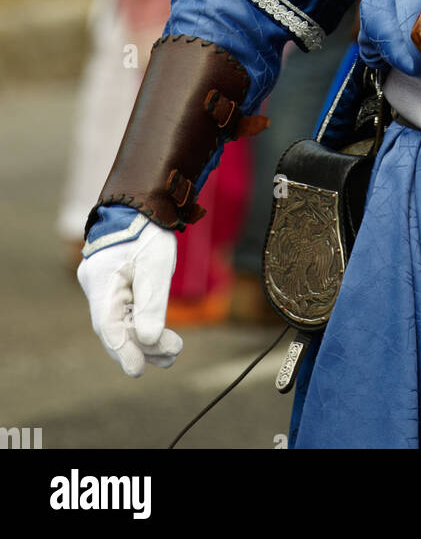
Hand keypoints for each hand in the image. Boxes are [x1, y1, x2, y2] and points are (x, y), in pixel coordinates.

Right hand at [77, 220, 182, 376]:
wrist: (142, 203)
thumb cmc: (148, 229)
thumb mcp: (156, 263)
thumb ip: (152, 301)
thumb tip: (149, 339)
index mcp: (100, 279)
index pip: (107, 324)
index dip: (122, 350)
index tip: (138, 369)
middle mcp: (97, 285)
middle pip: (115, 328)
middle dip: (141, 348)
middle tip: (169, 358)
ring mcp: (105, 287)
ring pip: (121, 323)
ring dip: (145, 341)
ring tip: (172, 353)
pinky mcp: (116, 286)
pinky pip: (126, 313)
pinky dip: (142, 326)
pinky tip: (162, 340)